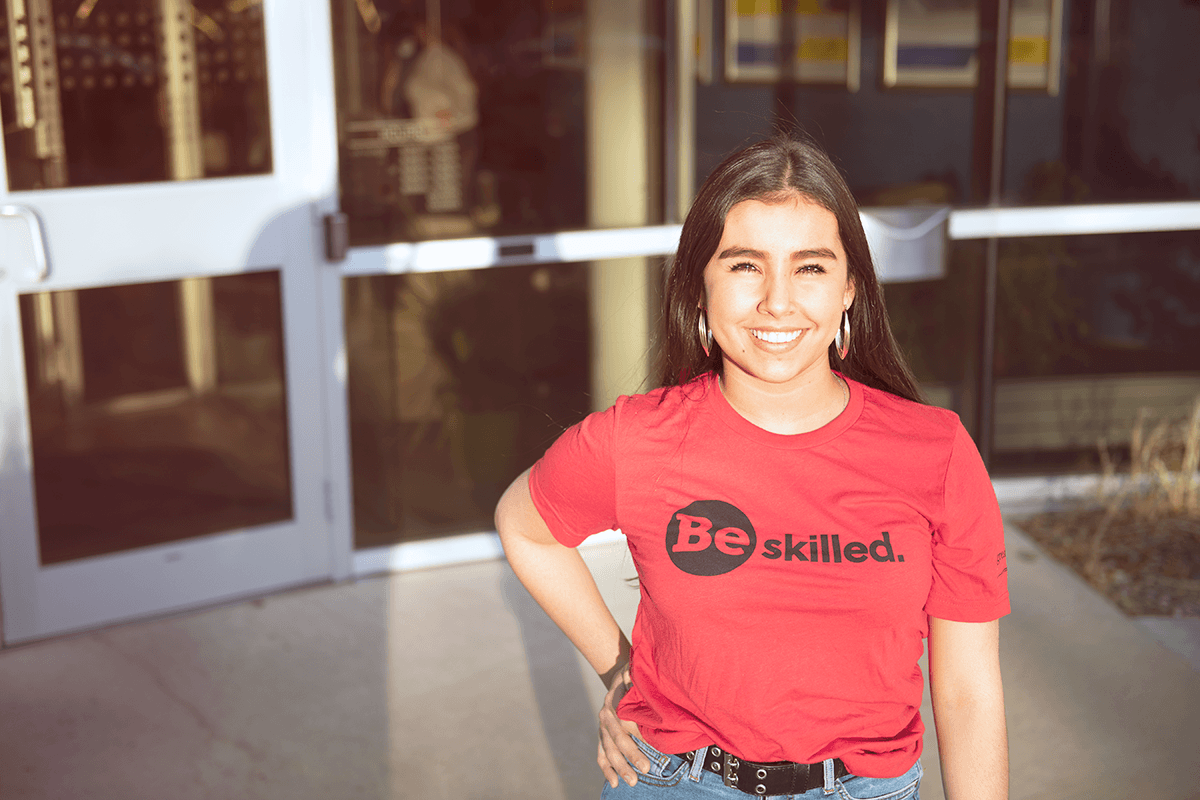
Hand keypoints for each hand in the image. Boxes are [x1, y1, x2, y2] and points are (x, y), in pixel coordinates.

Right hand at [597, 662, 647, 787]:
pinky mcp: (601, 735)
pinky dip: (607, 769)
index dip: (638, 732)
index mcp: (615, 700)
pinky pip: (601, 754)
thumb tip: (651, 690)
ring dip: (620, 767)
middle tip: (646, 769)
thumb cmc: (635, 678)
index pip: (625, 719)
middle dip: (631, 754)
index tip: (653, 744)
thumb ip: (641, 684)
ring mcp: (602, 726)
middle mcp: (606, 714)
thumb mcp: (637, 676)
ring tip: (633, 781)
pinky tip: (614, 782)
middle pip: (617, 737)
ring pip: (609, 749)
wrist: (620, 677)